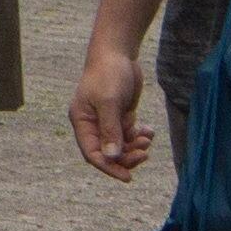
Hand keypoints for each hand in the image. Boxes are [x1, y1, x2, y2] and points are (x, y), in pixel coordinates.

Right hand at [80, 34, 155, 176]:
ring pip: (121, 145)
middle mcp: (92, 124)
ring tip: (147, 137)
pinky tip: (148, 130)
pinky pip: (130, 135)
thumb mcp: (109, 102)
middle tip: (144, 154)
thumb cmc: (108, 74)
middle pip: (108, 153)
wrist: (118, 53)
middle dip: (126, 156)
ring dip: (135, 146)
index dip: (108, 167)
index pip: (92, 153)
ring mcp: (107, 120)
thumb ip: (110, 130)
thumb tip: (111, 157)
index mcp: (82, 121)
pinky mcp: (120, 116)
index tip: (128, 177)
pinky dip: (140, 136)